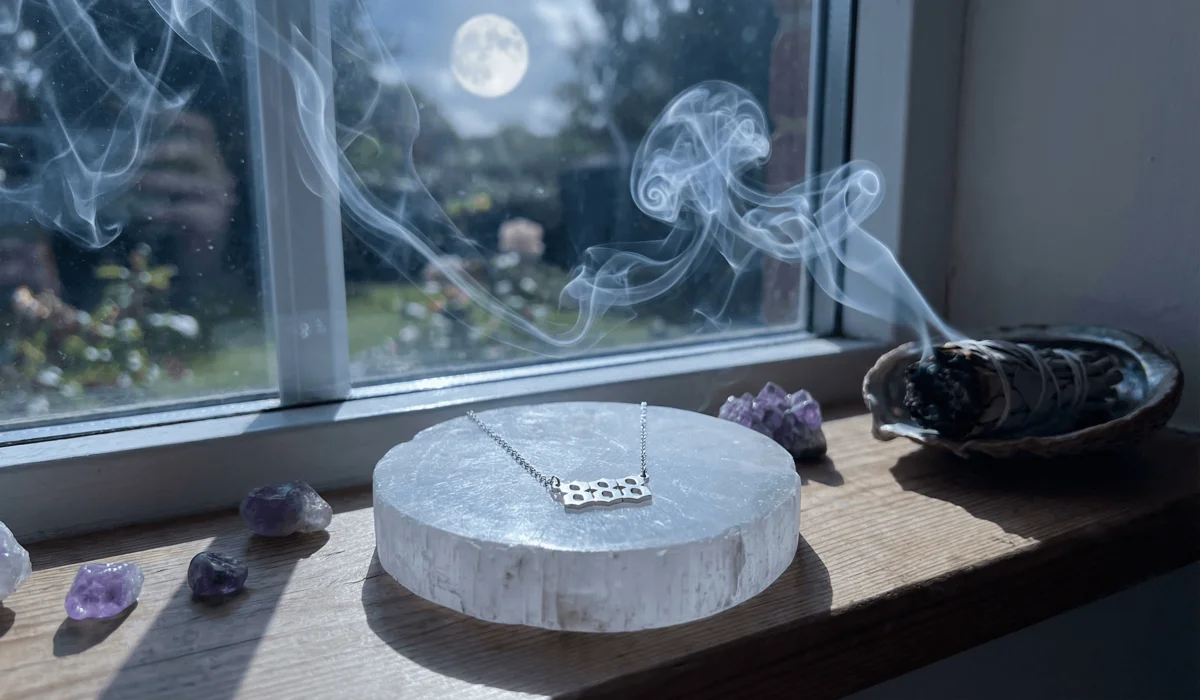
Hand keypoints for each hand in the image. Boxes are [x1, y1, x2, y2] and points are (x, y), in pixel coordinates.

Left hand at [135, 113, 237, 264]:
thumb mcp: (170, 187)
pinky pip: (183, 211)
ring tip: (132, 183)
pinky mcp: (213, 222)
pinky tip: (143, 214)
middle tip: (134, 155)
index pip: (203, 130)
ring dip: (157, 180)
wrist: (199, 260)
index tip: (150, 113)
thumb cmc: (179, 219)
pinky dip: (160, 211)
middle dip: (164, 149)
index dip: (180, 118)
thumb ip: (158, 167)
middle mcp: (220, 176)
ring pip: (190, 181)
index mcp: (209, 162)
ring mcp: (220, 199)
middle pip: (197, 150)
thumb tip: (120, 148)